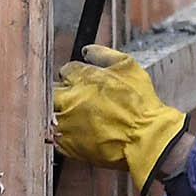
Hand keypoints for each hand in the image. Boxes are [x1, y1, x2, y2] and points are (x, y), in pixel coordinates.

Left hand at [53, 46, 189, 188]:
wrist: (145, 137)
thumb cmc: (140, 102)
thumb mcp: (128, 67)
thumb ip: (103, 54)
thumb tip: (86, 50)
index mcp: (82, 78)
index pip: (65, 70)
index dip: (75, 75)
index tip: (82, 82)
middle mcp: (70, 99)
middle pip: (51, 91)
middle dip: (61, 93)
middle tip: (76, 100)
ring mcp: (67, 122)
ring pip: (51, 114)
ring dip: (61, 113)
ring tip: (79, 118)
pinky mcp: (68, 144)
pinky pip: (56, 136)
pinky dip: (64, 134)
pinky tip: (79, 133)